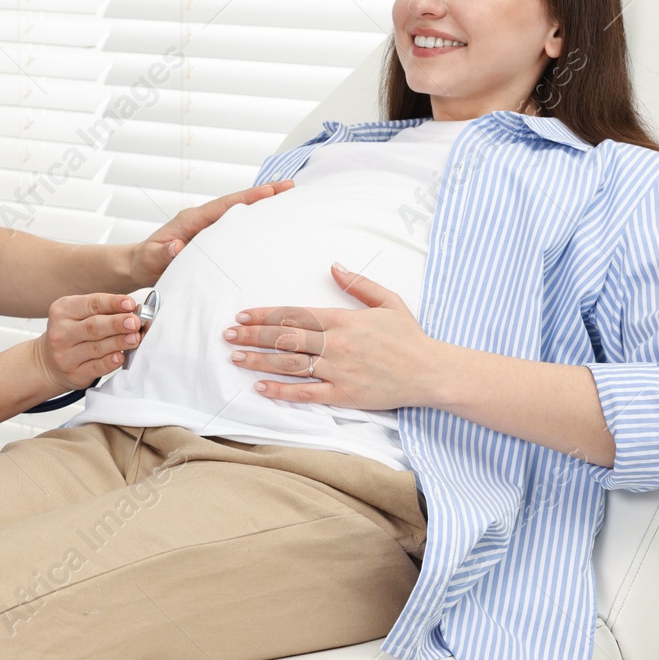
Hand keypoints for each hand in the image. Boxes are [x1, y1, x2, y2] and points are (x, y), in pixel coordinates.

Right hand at [32, 292, 144, 392]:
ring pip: (96, 348)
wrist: (49, 362)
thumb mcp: (79, 315)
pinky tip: (120, 357)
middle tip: (135, 322)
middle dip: (117, 323)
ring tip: (135, 338)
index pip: (91, 304)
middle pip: (93, 326)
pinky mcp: (75, 374)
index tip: (130, 304)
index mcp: (63, 310)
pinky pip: (96, 367)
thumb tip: (133, 311)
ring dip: (118, 342)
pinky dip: (110, 362)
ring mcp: (66, 355)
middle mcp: (61, 332)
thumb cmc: (72, 333)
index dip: (112, 303)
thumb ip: (104, 311)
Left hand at [127, 180, 295, 287]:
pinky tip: (269, 228)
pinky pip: (235, 229)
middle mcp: (202, 220)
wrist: (137, 267)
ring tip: (289, 203)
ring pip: (238, 215)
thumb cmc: (143, 262)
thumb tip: (176, 246)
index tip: (273, 189)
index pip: (225, 206)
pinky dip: (253, 224)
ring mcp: (207, 229)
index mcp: (191, 220)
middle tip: (291, 188)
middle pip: (238, 204)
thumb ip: (161, 254)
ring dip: (262, 208)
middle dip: (264, 195)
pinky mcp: (210, 240)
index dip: (250, 197)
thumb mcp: (149, 260)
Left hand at [222, 263, 442, 410]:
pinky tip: (260, 386)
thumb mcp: (387, 301)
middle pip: (285, 338)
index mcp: (343, 319)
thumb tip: (333, 265)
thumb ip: (358, 283)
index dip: (265, 315)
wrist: (431, 372)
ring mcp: (338, 370)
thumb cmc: (409, 336)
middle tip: (227, 335)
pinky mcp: (343, 394)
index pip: (294, 315)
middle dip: (252, 335)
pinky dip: (281, 390)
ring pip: (290, 364)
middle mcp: (336, 344)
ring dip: (259, 360)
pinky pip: (306, 393)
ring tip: (235, 356)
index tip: (243, 315)